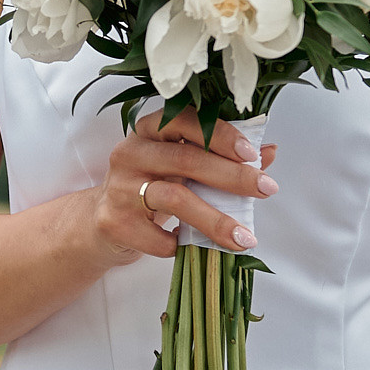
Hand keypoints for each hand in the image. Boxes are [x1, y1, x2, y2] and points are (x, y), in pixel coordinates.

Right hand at [87, 110, 277, 265]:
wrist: (100, 221)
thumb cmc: (149, 187)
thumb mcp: (180, 166)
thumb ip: (221, 156)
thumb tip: (269, 152)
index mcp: (149, 130)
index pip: (185, 121)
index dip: (220, 135)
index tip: (251, 154)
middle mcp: (129, 153)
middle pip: (185, 159)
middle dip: (231, 176)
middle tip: (266, 190)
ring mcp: (119, 188)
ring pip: (174, 198)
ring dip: (215, 220)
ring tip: (244, 238)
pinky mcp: (113, 222)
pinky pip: (158, 237)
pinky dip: (182, 245)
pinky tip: (195, 248)